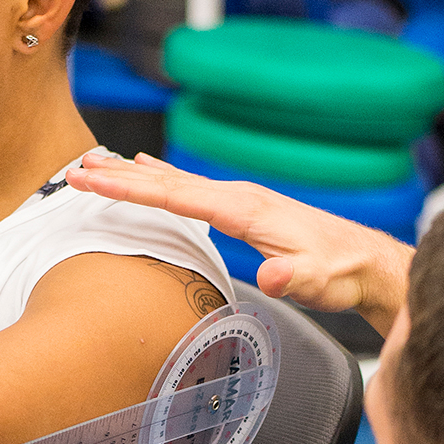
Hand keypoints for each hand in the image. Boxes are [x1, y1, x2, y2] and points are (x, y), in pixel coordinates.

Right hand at [65, 152, 411, 333]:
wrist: (368, 262)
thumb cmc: (341, 272)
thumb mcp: (319, 280)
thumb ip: (294, 276)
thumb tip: (273, 274)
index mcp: (243, 207)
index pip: (173, 194)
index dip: (128, 188)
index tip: (92, 181)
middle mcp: (237, 195)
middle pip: (164, 180)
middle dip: (117, 175)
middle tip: (75, 169)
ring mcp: (239, 199)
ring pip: (173, 181)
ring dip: (131, 173)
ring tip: (96, 164)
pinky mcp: (242, 208)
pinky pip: (187, 188)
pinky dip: (158, 178)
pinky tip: (146, 169)